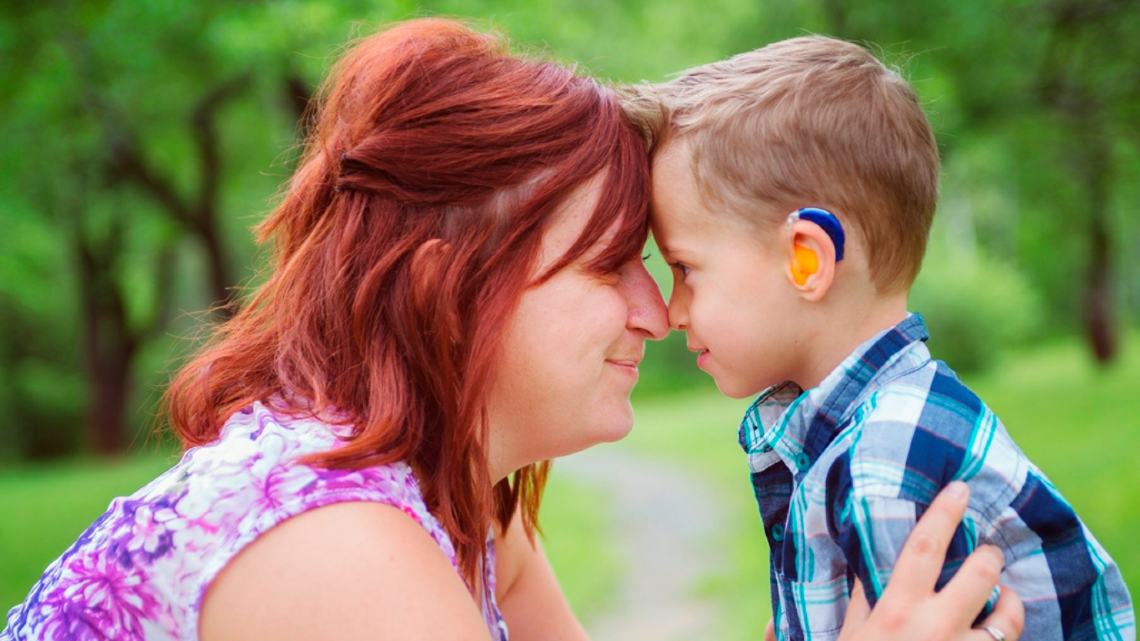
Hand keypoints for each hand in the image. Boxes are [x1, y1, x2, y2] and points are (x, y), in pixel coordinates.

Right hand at [834, 482, 1024, 640]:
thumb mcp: (849, 637)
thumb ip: (859, 602)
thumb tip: (863, 566)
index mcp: (896, 610)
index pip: (923, 548)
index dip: (944, 513)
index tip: (961, 488)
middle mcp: (935, 628)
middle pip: (979, 573)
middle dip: (990, 556)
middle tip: (988, 551)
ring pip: (1008, 617)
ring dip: (1011, 603)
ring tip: (1005, 599)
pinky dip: (1006, 637)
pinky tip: (998, 634)